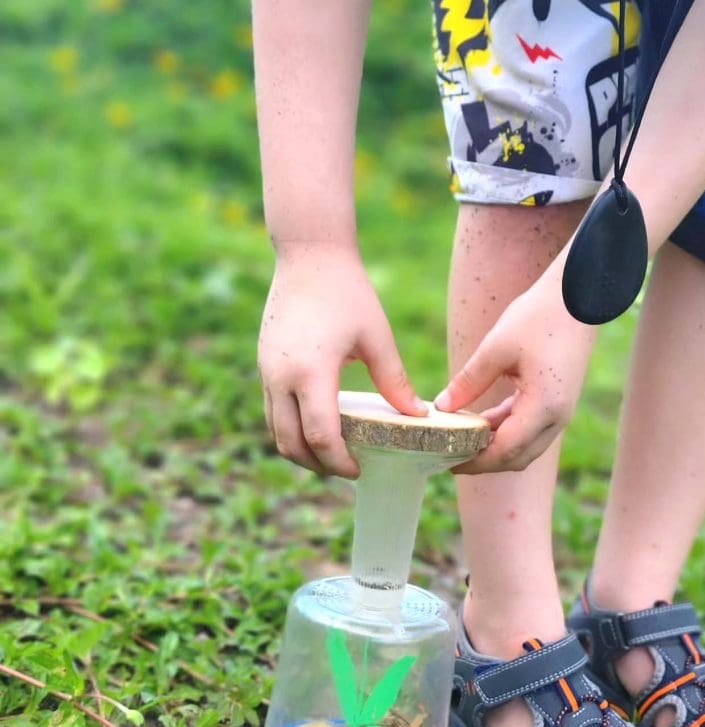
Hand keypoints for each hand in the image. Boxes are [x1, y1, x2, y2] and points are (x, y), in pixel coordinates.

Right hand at [258, 243, 426, 477]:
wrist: (308, 256)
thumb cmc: (348, 292)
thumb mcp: (377, 337)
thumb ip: (394, 381)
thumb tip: (418, 416)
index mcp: (310, 373)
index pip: (320, 436)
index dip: (339, 462)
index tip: (359, 470)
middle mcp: (280, 378)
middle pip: (291, 444)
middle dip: (318, 466)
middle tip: (347, 470)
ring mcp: (266, 372)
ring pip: (276, 431)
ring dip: (301, 451)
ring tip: (333, 454)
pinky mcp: (263, 365)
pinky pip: (273, 412)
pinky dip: (292, 429)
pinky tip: (319, 426)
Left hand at [434, 263, 596, 473]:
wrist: (581, 295)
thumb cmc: (540, 316)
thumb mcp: (497, 347)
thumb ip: (469, 381)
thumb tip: (442, 408)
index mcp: (544, 406)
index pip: (504, 451)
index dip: (474, 461)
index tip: (446, 461)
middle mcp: (557, 417)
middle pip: (516, 457)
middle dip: (482, 462)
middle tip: (447, 456)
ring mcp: (560, 411)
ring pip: (523, 446)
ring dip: (493, 447)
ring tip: (458, 441)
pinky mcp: (557, 401)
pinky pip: (528, 428)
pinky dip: (504, 430)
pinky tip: (478, 422)